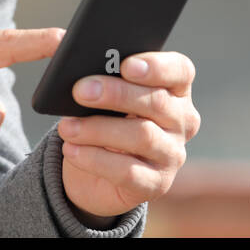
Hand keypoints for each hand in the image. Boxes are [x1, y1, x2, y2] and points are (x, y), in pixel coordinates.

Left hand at [56, 51, 199, 220]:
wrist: (98, 174)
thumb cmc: (106, 120)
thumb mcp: (109, 97)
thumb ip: (106, 79)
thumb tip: (86, 75)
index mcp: (176, 89)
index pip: (181, 70)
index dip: (156, 66)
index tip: (126, 65)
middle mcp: (182, 121)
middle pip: (156, 102)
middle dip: (115, 94)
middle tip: (80, 90)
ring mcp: (172, 155)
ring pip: (141, 136)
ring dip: (98, 129)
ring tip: (67, 126)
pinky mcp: (156, 185)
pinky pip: (127, 171)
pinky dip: (94, 159)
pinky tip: (72, 149)